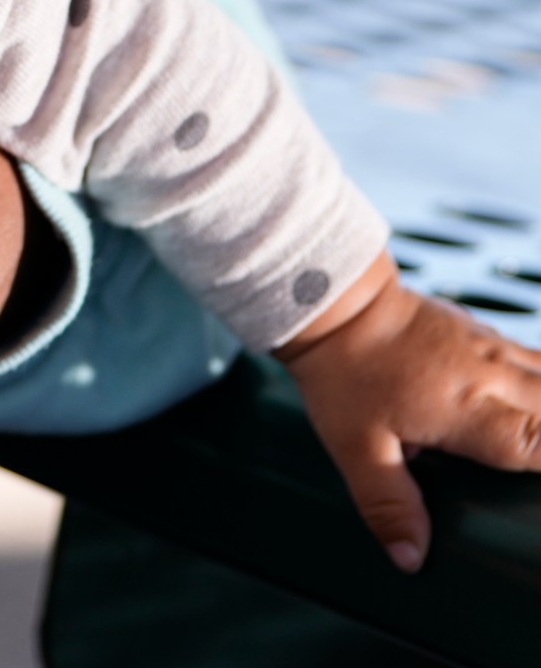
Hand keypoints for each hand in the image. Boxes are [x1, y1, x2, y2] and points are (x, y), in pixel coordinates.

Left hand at [278, 253, 540, 570]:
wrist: (334, 299)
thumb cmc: (345, 372)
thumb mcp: (358, 450)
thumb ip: (390, 504)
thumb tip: (411, 557)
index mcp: (468, 410)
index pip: (537, 443)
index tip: (536, 486)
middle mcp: (490, 375)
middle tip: (534, 466)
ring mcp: (487, 345)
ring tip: (536, 434)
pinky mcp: (478, 329)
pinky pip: (531, 357)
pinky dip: (540, 381)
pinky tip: (532, 399)